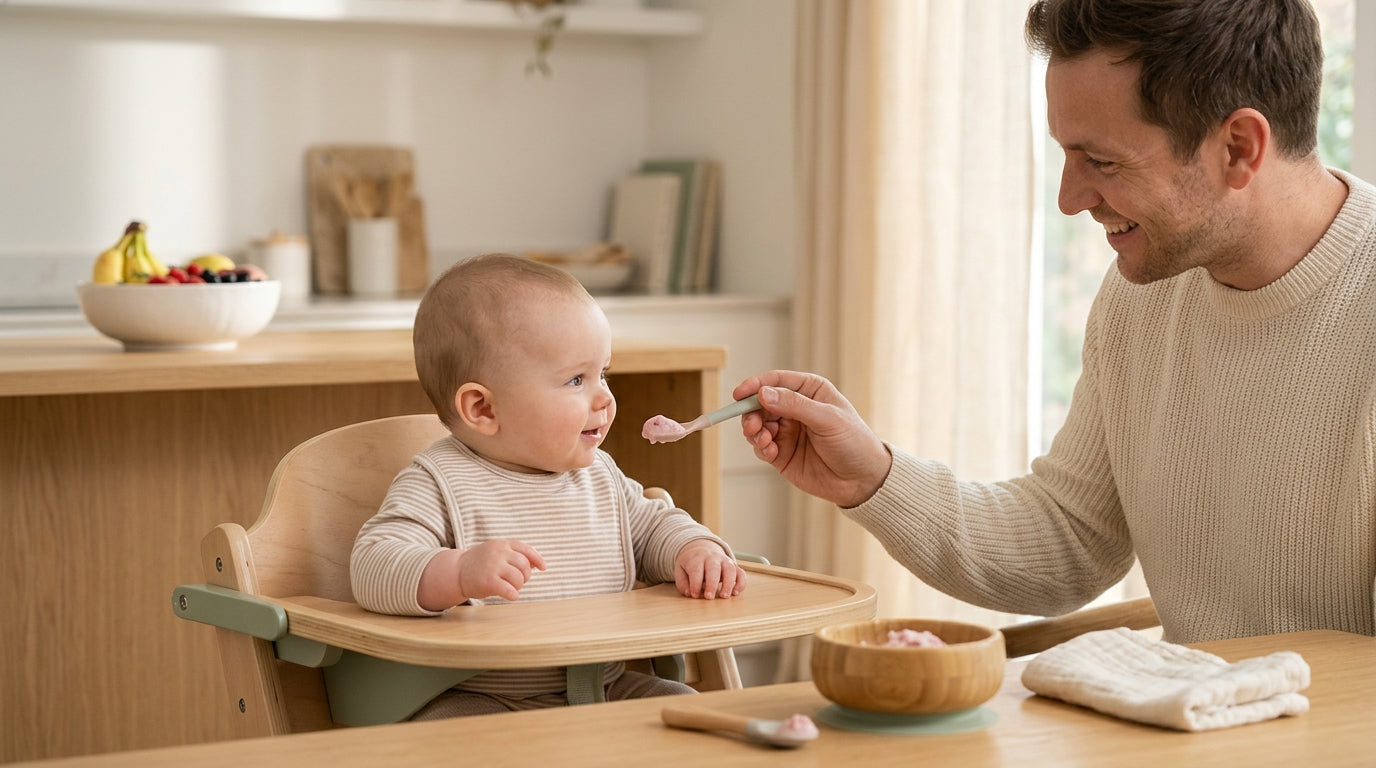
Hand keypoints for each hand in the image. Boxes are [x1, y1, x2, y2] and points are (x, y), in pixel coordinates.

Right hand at [418, 539, 545, 609]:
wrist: (456, 571)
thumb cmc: (481, 564)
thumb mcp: (497, 552)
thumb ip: (515, 554)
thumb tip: (539, 564)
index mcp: (502, 544)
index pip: (526, 549)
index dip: (537, 559)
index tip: (543, 568)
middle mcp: (498, 553)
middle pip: (524, 565)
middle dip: (525, 576)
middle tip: (518, 581)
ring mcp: (493, 566)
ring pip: (519, 578)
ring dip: (519, 586)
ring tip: (511, 587)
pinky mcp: (489, 581)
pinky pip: (510, 590)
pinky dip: (514, 594)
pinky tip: (510, 595)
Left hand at [674, 540, 745, 599]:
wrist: (701, 548)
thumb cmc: (690, 563)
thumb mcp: (681, 570)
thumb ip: (683, 583)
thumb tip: (689, 593)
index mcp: (697, 558)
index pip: (696, 570)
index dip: (695, 583)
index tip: (694, 595)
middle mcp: (712, 557)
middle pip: (713, 568)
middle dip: (712, 584)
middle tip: (709, 597)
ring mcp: (724, 560)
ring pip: (730, 569)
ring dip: (728, 583)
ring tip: (724, 596)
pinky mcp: (734, 566)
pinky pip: (741, 573)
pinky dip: (740, 583)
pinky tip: (735, 593)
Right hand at [733, 370, 891, 507]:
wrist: (862, 480)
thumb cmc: (854, 442)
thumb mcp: (827, 418)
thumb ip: (794, 405)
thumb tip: (763, 394)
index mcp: (809, 391)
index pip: (776, 381)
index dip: (755, 385)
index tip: (739, 394)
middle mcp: (795, 408)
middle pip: (760, 403)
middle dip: (751, 413)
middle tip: (751, 425)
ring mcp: (787, 432)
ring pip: (757, 425)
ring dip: (754, 431)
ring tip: (762, 439)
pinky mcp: (782, 454)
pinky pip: (761, 447)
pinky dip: (760, 447)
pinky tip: (770, 451)